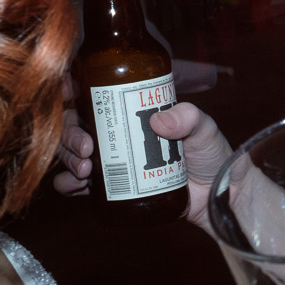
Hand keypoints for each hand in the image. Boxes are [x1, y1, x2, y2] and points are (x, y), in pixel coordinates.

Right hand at [50, 101, 231, 233]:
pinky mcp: (110, 187)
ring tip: (85, 169)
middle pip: (74, 123)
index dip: (71, 89)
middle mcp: (115, 132)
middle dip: (70, 134)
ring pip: (69, 152)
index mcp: (132, 110)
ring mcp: (110, 160)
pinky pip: (75, 184)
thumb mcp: (204, 129)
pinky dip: (67, 183)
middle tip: (86, 148)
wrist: (217, 195)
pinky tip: (77, 186)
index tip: (67, 92)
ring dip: (67, 158)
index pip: (94, 93)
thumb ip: (189, 119)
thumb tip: (158, 121)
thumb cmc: (212, 154)